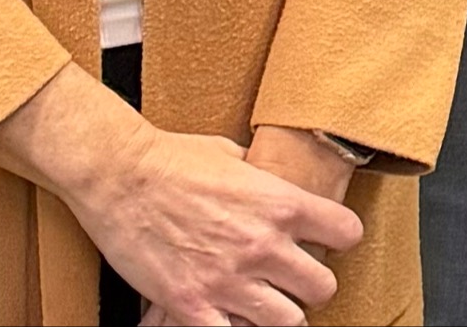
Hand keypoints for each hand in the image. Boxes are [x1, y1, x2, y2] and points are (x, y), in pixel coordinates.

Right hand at [55, 114, 358, 326]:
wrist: (118, 174)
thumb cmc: (172, 158)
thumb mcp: (235, 156)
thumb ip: (264, 180)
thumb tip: (276, 183)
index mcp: (281, 203)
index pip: (348, 233)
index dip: (338, 238)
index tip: (324, 240)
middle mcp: (264, 244)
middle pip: (323, 287)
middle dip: (310, 286)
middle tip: (291, 282)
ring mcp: (229, 279)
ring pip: (288, 322)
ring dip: (278, 315)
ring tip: (263, 307)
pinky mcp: (191, 304)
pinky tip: (226, 318)